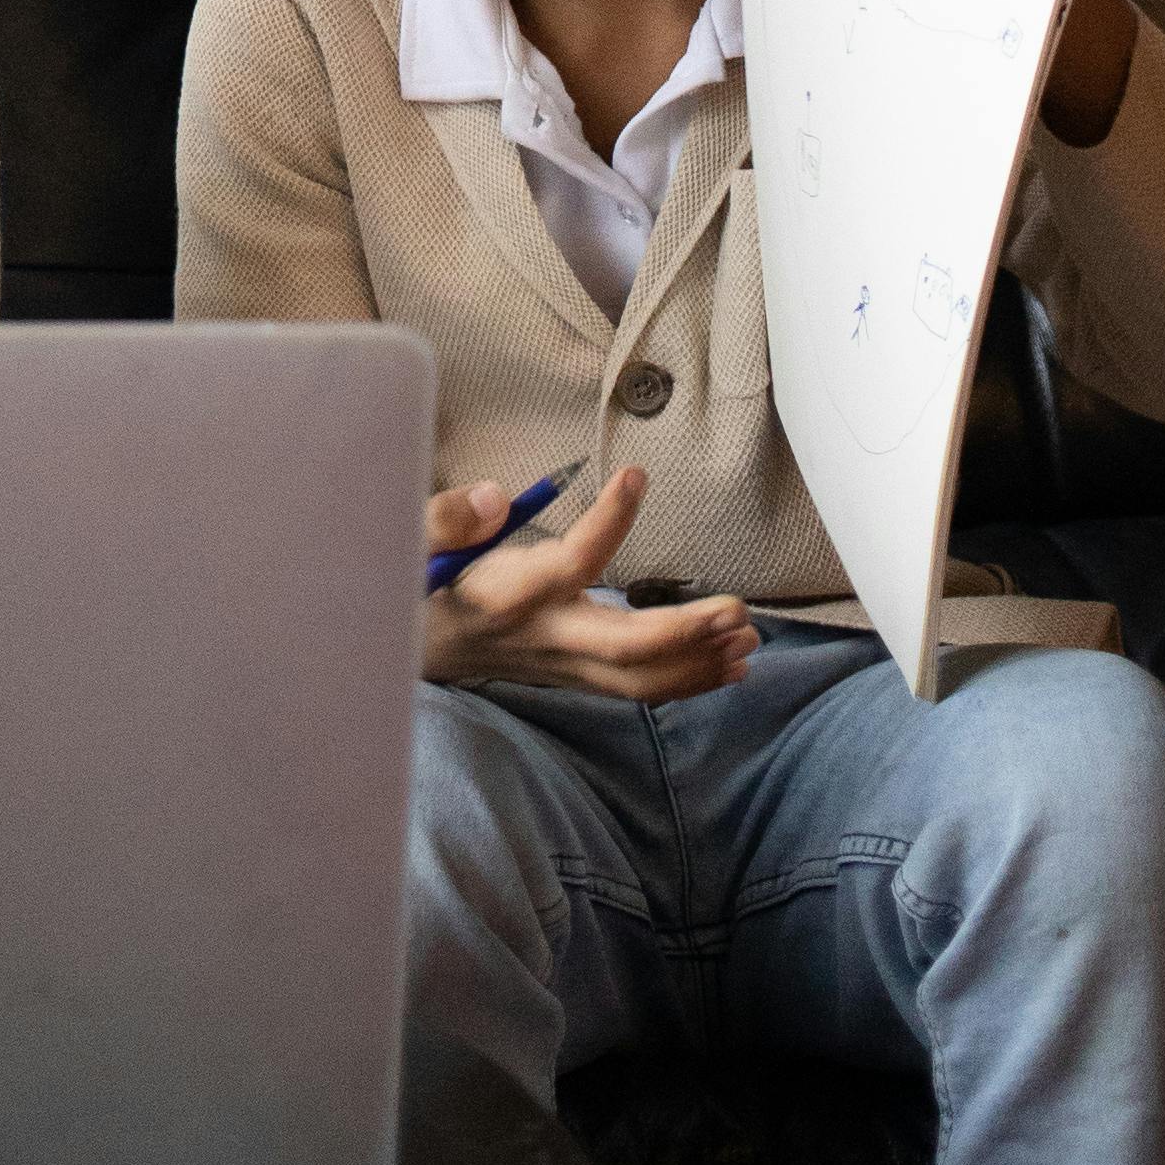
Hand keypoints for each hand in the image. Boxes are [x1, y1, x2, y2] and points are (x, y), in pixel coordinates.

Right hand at [418, 463, 754, 699]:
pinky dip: (690, 680)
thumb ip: (448, 519)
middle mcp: (547, 636)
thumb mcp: (416, 541)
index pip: (573, 561)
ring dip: (699, 663)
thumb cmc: (423, 584)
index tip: (635, 475)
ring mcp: (566, 664)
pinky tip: (729, 665)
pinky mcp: (579, 676)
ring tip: (747, 636)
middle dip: (685, 634)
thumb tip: (497, 496)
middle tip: (736, 609)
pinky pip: (641, 688)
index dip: (609, 521)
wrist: (418, 648)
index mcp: (513, 593)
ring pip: (641, 680)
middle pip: (626, 648)